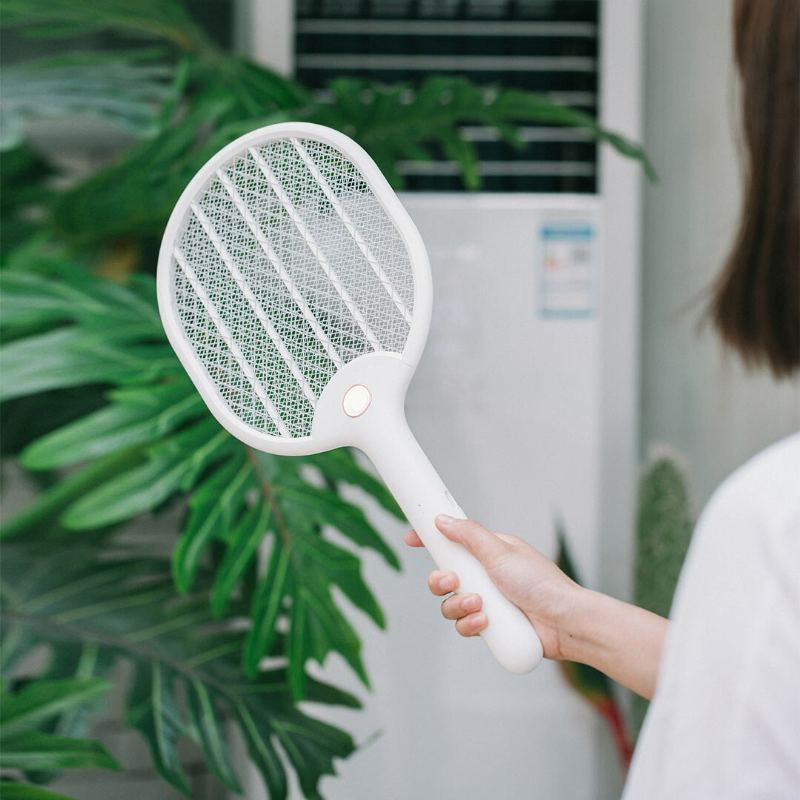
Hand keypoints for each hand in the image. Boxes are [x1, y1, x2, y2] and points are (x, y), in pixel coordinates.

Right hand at [404, 515, 580, 659]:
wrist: (563, 622)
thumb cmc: (541, 583)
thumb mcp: (501, 552)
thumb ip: (469, 535)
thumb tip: (442, 520)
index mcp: (489, 553)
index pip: (453, 542)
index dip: (430, 541)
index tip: (411, 538)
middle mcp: (485, 576)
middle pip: (444, 577)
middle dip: (441, 582)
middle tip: (453, 582)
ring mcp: (487, 602)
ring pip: (450, 604)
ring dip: (458, 606)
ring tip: (479, 606)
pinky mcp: (490, 627)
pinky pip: (464, 626)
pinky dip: (470, 625)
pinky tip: (485, 624)